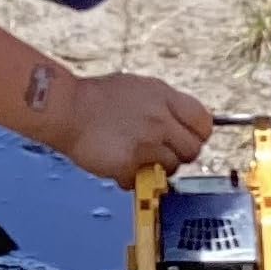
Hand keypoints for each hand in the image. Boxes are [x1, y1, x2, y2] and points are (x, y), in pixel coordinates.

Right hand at [60, 74, 211, 188]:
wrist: (67, 109)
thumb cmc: (94, 98)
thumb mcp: (137, 88)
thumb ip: (161, 104)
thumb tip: (176, 121)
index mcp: (164, 97)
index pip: (204, 122)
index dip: (195, 135)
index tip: (183, 140)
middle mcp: (161, 119)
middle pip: (193, 149)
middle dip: (178, 155)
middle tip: (159, 154)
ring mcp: (148, 142)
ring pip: (172, 167)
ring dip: (156, 169)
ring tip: (136, 160)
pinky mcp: (131, 163)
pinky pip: (143, 181)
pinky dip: (131, 179)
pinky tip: (118, 167)